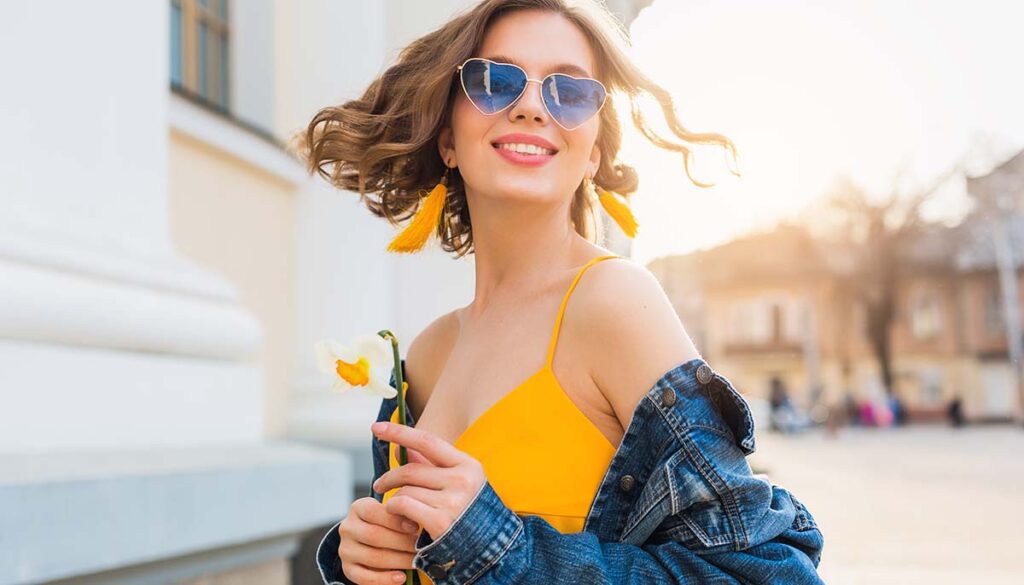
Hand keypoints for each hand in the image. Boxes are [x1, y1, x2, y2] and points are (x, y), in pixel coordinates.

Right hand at [337, 496, 420, 584]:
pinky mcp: (348, 569)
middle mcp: (348, 528)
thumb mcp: (390, 513)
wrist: (371, 541)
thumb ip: (400, 514)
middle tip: (421, 546)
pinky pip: (365, 577)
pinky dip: (385, 579)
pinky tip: (401, 578)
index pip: (373, 512)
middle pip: (374, 535)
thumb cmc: (387, 524)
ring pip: (372, 557)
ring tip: (416, 561)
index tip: (415, 527)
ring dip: (398, 561)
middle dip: (401, 542)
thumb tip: (419, 521)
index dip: (395, 520)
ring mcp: (346, 550)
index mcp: (357, 508)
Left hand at [371, 421, 486, 540]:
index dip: (400, 432)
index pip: (427, 441)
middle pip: (411, 470)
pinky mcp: (440, 521)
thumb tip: (401, 450)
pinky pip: (403, 506)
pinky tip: (398, 517)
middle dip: (390, 477)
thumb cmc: (470, 515)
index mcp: (468, 465)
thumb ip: (431, 466)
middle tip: (379, 485)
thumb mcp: (459, 485)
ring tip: (396, 509)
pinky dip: (394, 510)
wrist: (490, 551)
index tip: (376, 428)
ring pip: (405, 490)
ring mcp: (452, 501)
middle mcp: (462, 480)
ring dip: (394, 499)